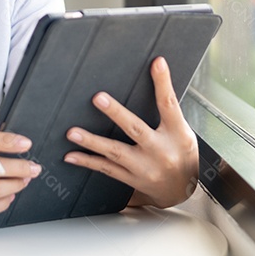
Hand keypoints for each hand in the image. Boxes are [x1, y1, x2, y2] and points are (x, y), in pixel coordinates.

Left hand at [63, 56, 198, 208]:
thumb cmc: (182, 154)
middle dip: (116, 113)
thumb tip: (156, 77)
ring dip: (91, 142)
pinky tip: (71, 155)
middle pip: (136, 129)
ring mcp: (144, 167)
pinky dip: (88, 161)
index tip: (157, 63)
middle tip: (98, 98)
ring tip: (72, 132)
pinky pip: (106, 169)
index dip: (163, 83)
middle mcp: (160, 151)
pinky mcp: (131, 179)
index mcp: (177, 134)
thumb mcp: (183, 131)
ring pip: (115, 152)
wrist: (182, 193)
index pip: (169, 104)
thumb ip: (168, 111)